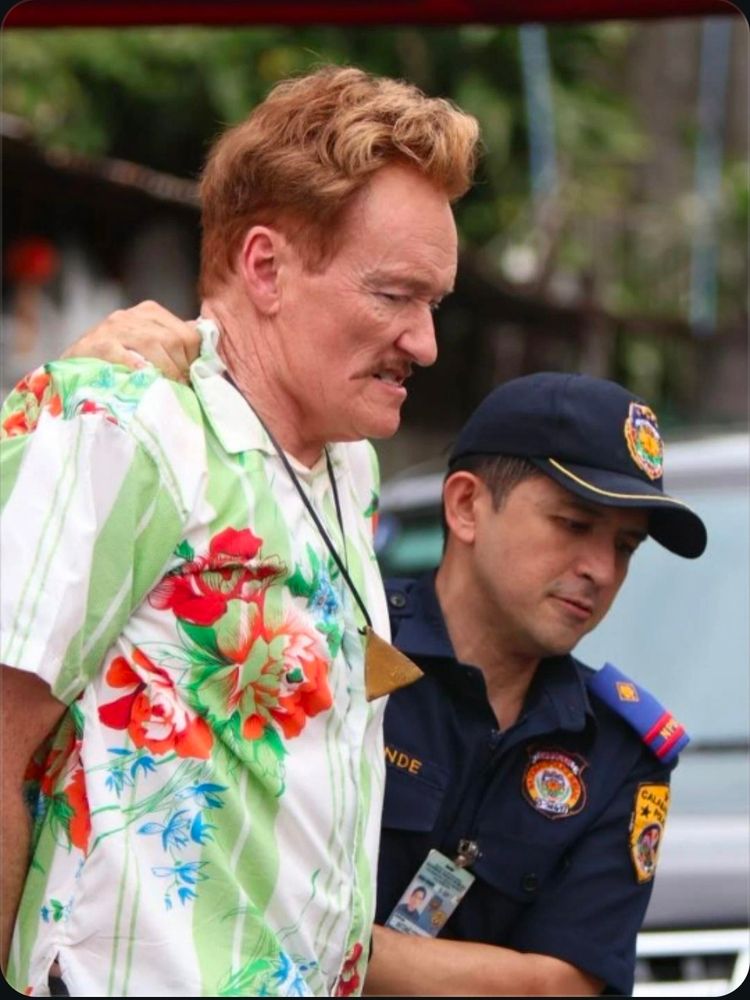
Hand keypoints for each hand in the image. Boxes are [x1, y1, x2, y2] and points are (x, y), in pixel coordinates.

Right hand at [60, 301, 201, 383]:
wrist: (73, 367)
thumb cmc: (116, 360)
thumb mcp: (148, 346)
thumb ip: (174, 343)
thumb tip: (205, 345)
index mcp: (150, 312)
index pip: (187, 332)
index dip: (194, 358)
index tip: (192, 377)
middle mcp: (132, 316)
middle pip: (173, 339)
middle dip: (182, 367)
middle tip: (182, 387)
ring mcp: (113, 328)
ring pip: (152, 343)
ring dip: (166, 370)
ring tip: (170, 388)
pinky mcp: (96, 344)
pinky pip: (121, 353)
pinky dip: (136, 365)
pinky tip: (144, 377)